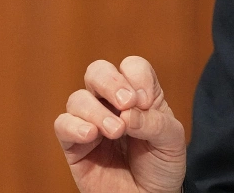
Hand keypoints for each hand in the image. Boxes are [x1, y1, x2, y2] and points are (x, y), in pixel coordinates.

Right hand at [54, 56, 186, 192]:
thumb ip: (154, 122)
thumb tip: (126, 113)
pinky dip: (74, 125)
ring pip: (78, 98)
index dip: (137, 78)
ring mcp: (91, 123)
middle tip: (127, 103)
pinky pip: (62, 125)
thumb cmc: (161, 166)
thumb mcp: (171, 140)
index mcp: (139, 96)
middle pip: (98, 71)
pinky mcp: (75, 146)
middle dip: (111, 81)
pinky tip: (91, 135)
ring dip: (96, 110)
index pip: (131, 67)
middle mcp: (112, 104)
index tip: (146, 103)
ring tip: (116, 131)